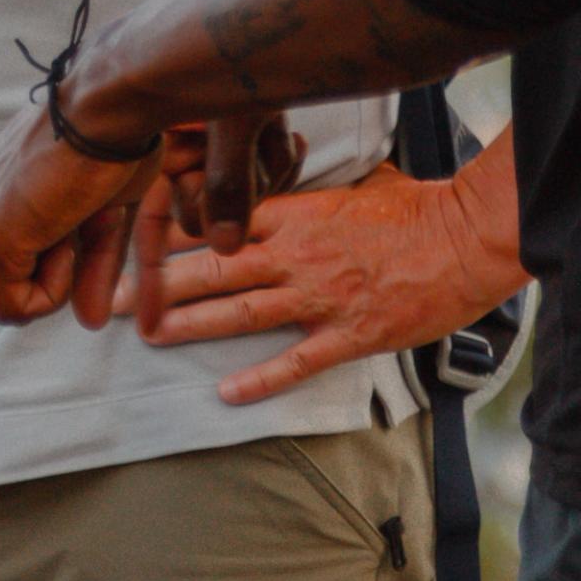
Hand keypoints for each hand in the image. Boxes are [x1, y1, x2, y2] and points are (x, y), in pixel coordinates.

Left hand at [0, 98, 160, 340]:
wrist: (106, 110)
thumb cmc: (115, 147)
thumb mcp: (107, 217)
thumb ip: (95, 270)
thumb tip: (90, 324)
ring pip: (8, 298)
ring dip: (57, 280)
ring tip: (79, 224)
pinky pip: (17, 306)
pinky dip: (54, 289)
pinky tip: (68, 239)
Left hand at [137, 145, 524, 404]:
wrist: (468, 239)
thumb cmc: (417, 208)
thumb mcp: (357, 186)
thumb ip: (314, 196)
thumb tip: (286, 191)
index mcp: (295, 214)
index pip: (217, 221)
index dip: (170, 233)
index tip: (131, 241)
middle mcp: (296, 254)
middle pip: (212, 268)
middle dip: (157, 286)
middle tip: (112, 302)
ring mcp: (320, 297)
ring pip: (240, 312)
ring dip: (190, 325)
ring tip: (148, 336)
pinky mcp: (349, 334)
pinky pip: (295, 361)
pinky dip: (259, 379)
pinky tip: (225, 394)